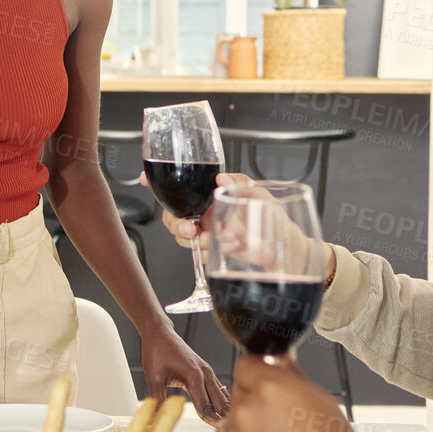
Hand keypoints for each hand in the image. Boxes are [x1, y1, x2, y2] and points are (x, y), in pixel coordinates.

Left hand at [139, 324, 228, 420]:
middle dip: (223, 419)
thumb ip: (157, 399)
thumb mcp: (154, 376)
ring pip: (222, 396)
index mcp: (193, 375)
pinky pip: (219, 390)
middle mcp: (204, 373)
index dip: (210, 421)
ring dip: (226, 411)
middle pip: (219, 403)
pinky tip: (226, 413)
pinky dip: (223, 402)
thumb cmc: (156, 351)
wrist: (160, 333)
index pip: (205, 405)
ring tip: (232, 428)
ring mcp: (208, 372)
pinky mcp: (207, 372)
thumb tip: (154, 418)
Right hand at [168, 173, 333, 285]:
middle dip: (173, 220)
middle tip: (189, 227)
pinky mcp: (211, 250)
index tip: (146, 179)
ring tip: (202, 239)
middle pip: (173, 212)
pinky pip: (196, 251)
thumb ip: (241, 184)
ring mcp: (207, 231)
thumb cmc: (276, 219)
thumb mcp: (260, 196)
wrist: (286, 253)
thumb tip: (221, 179)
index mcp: (214, 194)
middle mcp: (206, 211)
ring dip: (185, 237)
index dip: (160, 181)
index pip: (184, 184)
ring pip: (181, 232)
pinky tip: (212, 249)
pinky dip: (200, 252)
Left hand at [216, 354, 357, 431]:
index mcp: (268, 387)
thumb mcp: (318, 399)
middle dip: (256, 401)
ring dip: (247, 425)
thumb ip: (289, 373)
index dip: (259, 373)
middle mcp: (245, 409)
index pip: (246, 364)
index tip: (268, 385)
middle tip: (281, 422)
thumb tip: (278, 354)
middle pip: (240, 392)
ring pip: (233, 419)